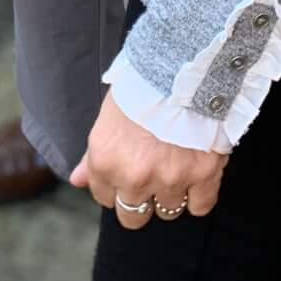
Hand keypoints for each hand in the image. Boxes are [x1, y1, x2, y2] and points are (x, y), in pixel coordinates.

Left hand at [70, 93, 227, 227]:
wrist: (182, 63)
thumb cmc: (141, 85)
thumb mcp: (108, 117)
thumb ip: (92, 156)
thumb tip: (76, 180)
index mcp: (105, 161)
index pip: (104, 198)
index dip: (116, 186)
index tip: (127, 171)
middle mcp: (134, 176)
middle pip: (133, 217)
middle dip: (141, 200)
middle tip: (152, 175)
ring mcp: (170, 179)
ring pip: (168, 211)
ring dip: (171, 193)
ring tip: (177, 165)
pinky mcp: (203, 175)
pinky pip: (200, 206)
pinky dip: (200, 195)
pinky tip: (197, 174)